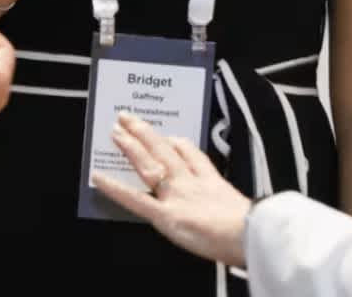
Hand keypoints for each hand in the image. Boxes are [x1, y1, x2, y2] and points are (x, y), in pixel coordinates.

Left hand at [92, 113, 251, 267]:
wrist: (249, 232)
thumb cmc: (251, 228)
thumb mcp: (244, 208)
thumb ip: (232, 205)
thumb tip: (233, 209)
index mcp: (211, 182)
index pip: (191, 155)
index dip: (177, 143)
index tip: (167, 135)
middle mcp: (191, 183)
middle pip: (166, 150)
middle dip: (146, 133)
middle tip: (129, 118)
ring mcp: (176, 195)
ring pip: (151, 164)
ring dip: (132, 146)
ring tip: (116, 132)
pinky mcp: (165, 214)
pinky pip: (135, 199)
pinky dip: (115, 188)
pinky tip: (100, 178)